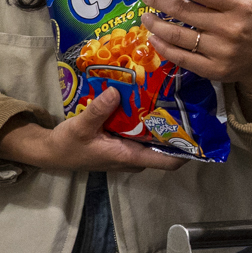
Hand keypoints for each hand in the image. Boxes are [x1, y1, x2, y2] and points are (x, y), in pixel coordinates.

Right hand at [0, 88, 185, 172]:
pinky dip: (146, 118)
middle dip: (178, 126)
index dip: (189, 149)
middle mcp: (135, 157)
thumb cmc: (67, 146)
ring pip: (155, 137)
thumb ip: (98, 110)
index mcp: (130, 157)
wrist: (51, 153)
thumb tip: (116, 91)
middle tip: (186, 100)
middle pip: (167, 146)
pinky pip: (142, 131)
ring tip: (169, 94)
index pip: (170, 161)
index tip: (200, 129)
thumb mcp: (80, 127)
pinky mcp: (123, 142)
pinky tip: (146, 98)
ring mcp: (130, 150)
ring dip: (162, 120)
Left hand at [141, 0, 251, 90]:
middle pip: (184, 12)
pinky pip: (181, 57)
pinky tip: (154, 38)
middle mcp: (230, 28)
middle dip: (159, 2)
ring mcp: (221, 51)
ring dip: (156, 25)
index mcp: (238, 5)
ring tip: (146, 17)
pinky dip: (163, 47)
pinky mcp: (213, 69)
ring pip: (178, 36)